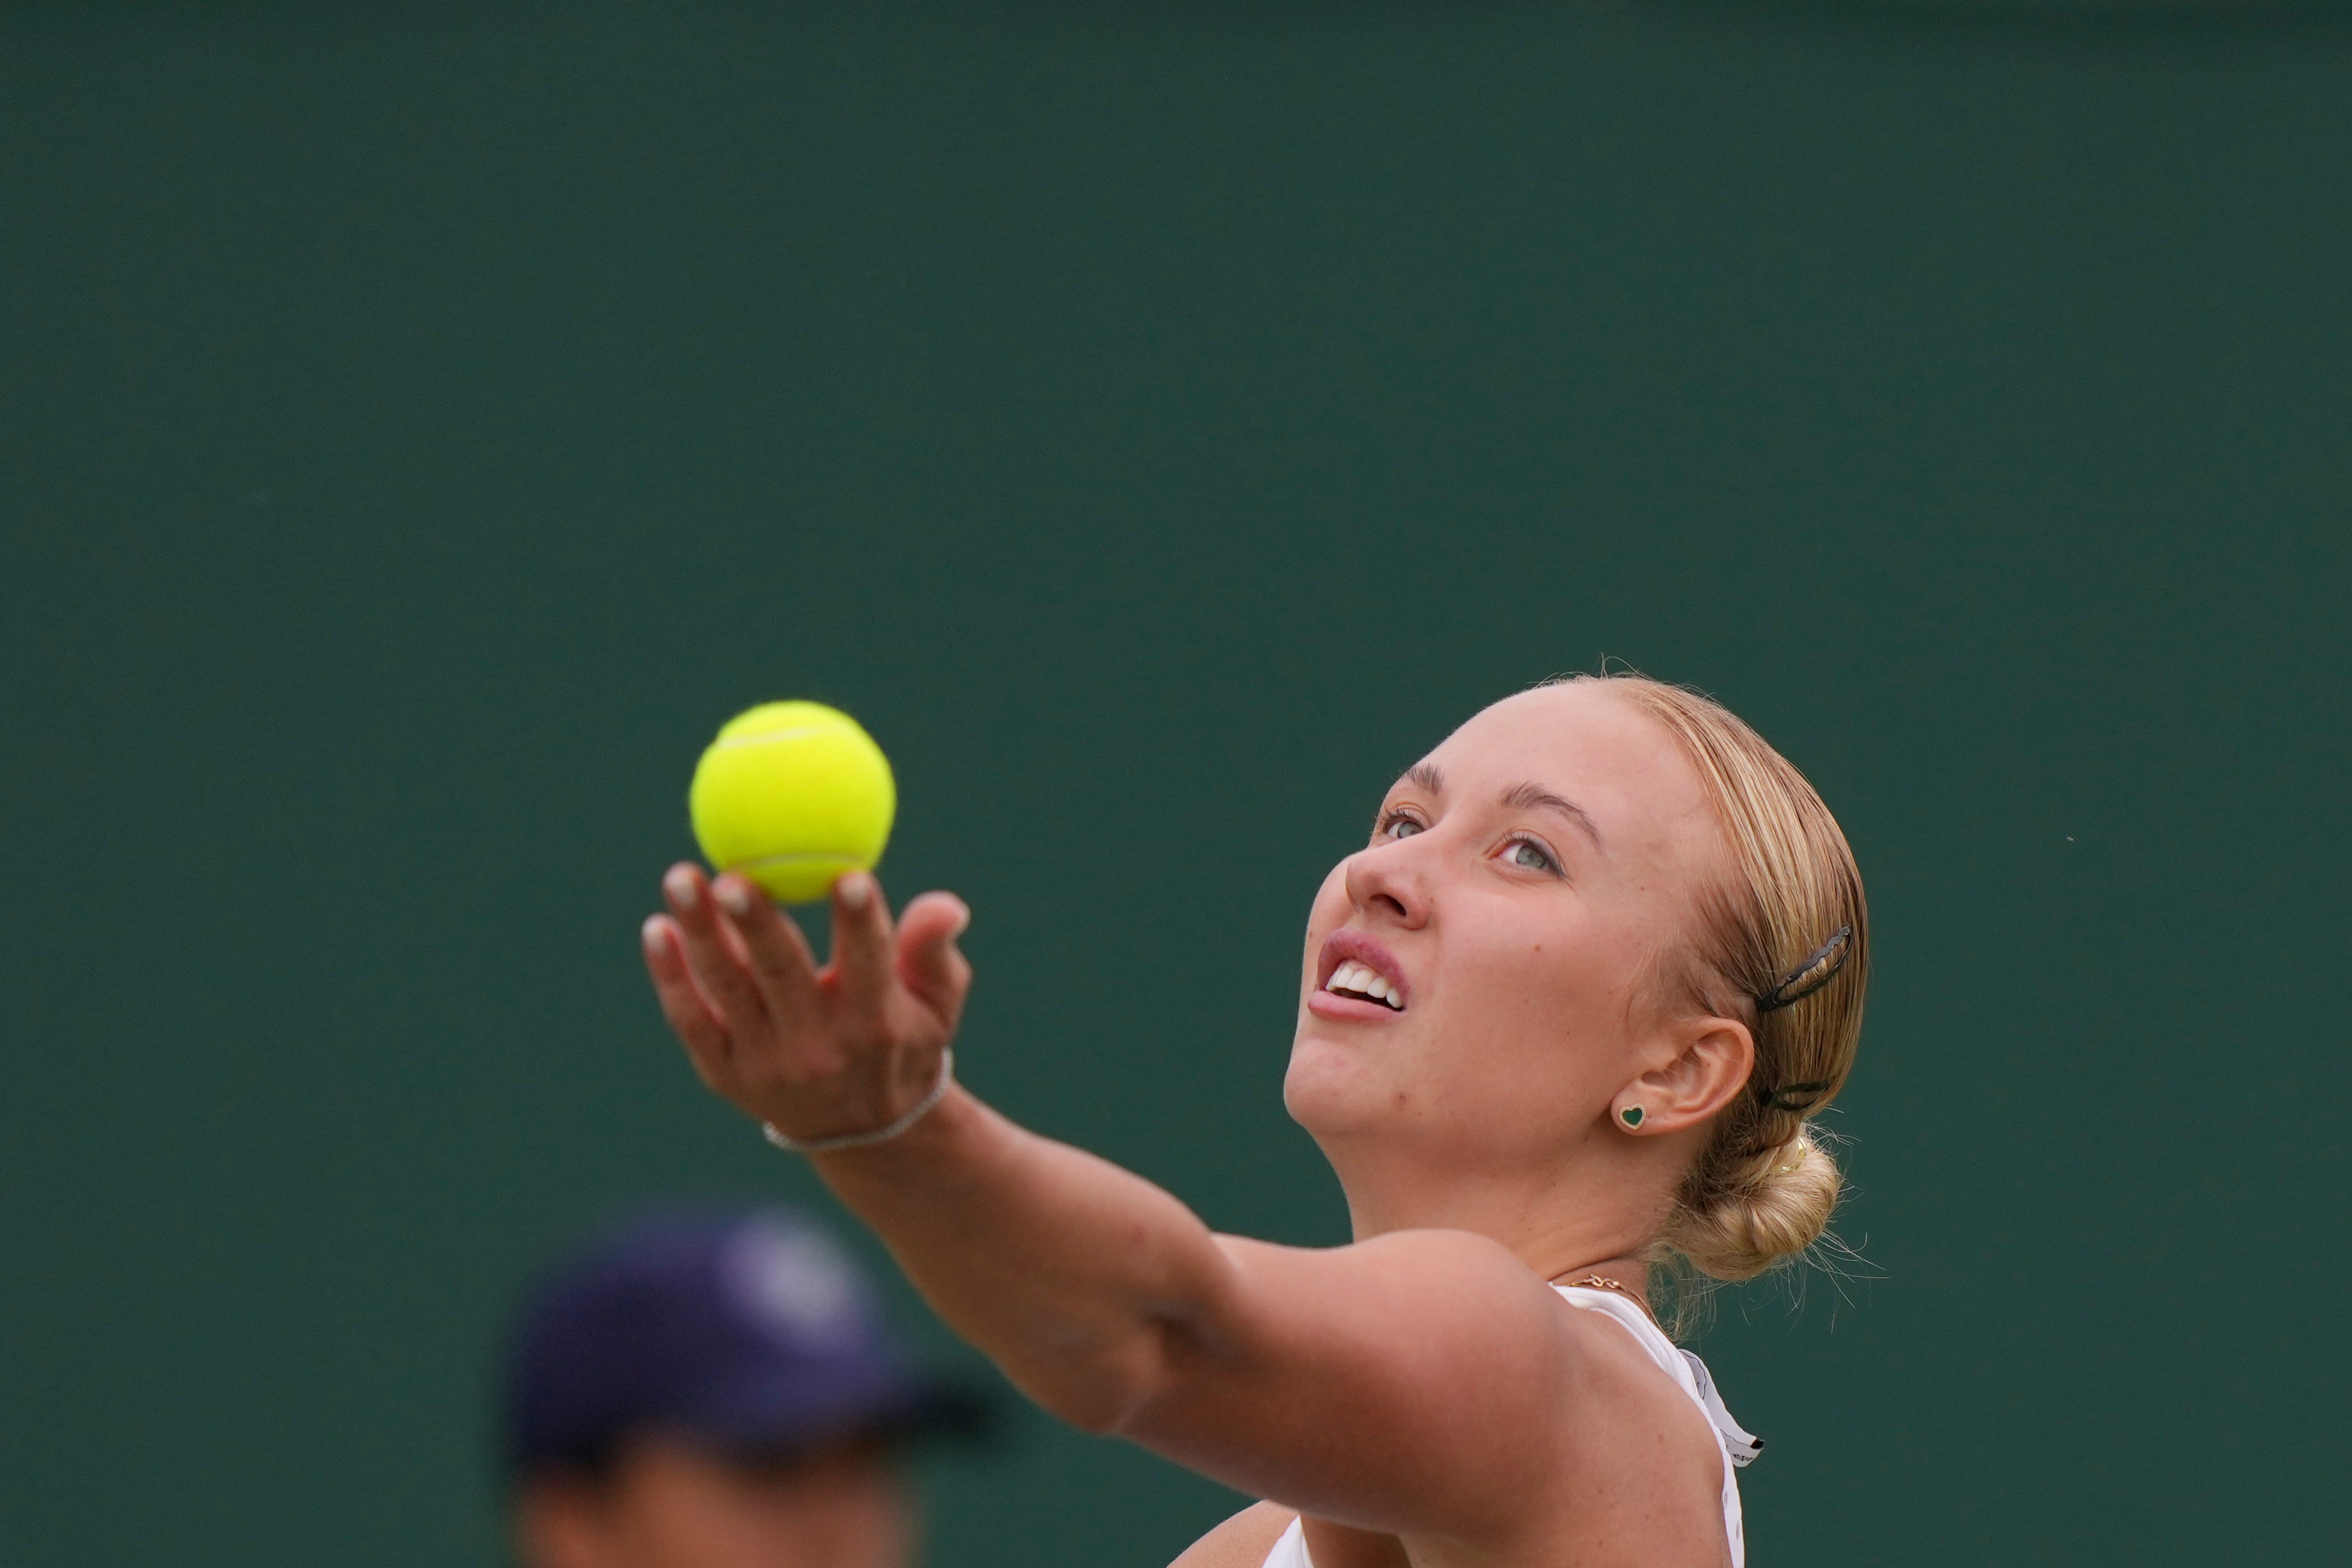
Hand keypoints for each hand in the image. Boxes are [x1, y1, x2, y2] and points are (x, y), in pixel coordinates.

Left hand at [641, 863, 972, 1144]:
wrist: (866, 1132)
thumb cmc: (904, 1040)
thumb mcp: (938, 1003)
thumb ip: (936, 952)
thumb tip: (946, 905)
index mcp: (875, 1023)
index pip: (869, 964)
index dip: (859, 922)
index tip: (848, 875)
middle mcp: (819, 1047)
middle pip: (783, 974)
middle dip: (757, 924)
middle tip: (734, 876)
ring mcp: (767, 1063)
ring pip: (729, 989)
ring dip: (701, 933)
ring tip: (681, 878)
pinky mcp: (726, 1073)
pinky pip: (692, 1021)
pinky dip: (671, 977)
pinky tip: (656, 929)